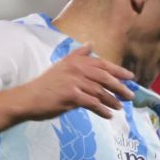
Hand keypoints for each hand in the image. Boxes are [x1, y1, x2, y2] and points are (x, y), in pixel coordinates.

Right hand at [13, 46, 134, 119]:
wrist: (29, 98)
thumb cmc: (46, 84)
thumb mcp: (62, 65)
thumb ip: (77, 55)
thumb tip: (90, 43)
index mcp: (76, 61)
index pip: (102, 64)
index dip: (118, 70)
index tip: (130, 77)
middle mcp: (76, 69)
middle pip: (104, 77)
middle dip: (120, 87)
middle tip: (131, 95)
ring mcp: (74, 82)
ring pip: (100, 91)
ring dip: (112, 100)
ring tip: (120, 107)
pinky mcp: (71, 96)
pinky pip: (92, 103)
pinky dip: (102, 110)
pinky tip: (109, 115)